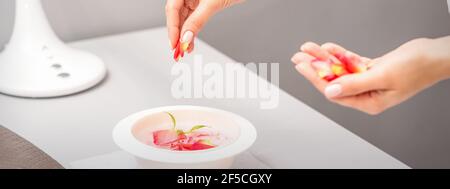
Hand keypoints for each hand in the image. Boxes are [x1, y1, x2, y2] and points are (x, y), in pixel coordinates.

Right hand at [166, 0, 242, 51]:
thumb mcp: (212, 4)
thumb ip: (197, 21)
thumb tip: (186, 37)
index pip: (172, 9)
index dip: (172, 28)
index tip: (175, 43)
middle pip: (175, 16)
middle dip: (177, 34)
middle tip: (178, 49)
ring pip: (183, 19)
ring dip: (183, 35)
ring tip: (185, 49)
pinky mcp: (200, 5)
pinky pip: (191, 19)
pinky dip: (191, 31)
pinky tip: (190, 42)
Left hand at [291, 37, 449, 114]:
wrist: (436, 55)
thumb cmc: (418, 68)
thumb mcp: (382, 76)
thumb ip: (354, 84)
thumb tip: (330, 91)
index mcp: (369, 102)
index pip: (334, 91)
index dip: (316, 77)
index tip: (302, 66)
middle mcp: (366, 93)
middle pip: (334, 80)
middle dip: (315, 67)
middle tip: (299, 56)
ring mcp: (369, 80)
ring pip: (340, 69)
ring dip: (325, 58)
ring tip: (308, 49)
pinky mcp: (372, 69)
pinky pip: (350, 62)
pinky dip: (339, 55)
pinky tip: (327, 48)